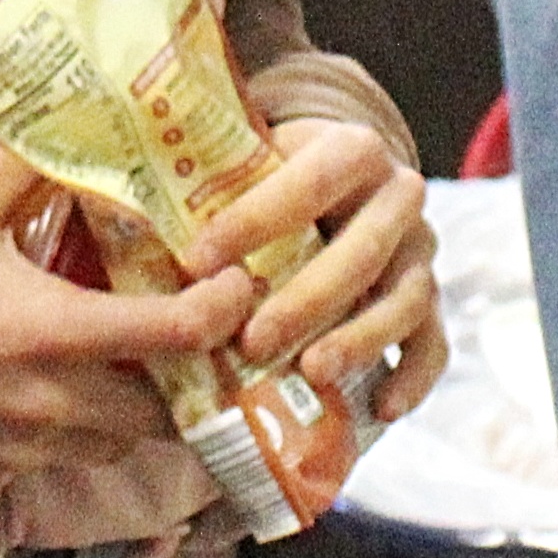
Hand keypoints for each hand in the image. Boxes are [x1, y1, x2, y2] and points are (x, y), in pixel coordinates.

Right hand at [0, 148, 256, 488]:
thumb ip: (33, 164)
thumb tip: (84, 117)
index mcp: (55, 333)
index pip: (178, 336)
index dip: (224, 313)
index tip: (238, 288)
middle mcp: (51, 405)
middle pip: (165, 415)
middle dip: (187, 381)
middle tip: (189, 339)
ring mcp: (22, 450)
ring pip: (114, 445)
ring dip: (130, 411)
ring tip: (124, 365)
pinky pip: (56, 461)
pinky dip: (69, 431)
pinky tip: (48, 391)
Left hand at [181, 116, 445, 425]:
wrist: (332, 191)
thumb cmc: (268, 184)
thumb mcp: (245, 164)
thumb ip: (207, 183)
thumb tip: (122, 214)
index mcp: (354, 149)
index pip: (314, 180)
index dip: (256, 219)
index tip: (196, 262)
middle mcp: (399, 196)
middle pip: (364, 249)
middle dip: (306, 299)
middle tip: (251, 341)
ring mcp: (421, 253)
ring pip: (404, 300)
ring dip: (359, 340)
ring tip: (311, 374)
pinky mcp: (432, 305)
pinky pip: (435, 345)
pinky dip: (412, 378)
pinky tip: (379, 408)